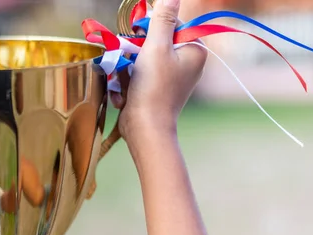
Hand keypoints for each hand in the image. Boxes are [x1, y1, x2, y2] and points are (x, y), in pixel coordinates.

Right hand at [113, 0, 206, 149]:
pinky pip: (139, 75)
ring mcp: (171, 78)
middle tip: (127, 62)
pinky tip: (126, 93)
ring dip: (128, 68)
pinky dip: (129, 82)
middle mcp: (186, 63)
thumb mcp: (155, 48)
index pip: (171, 23)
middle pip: (154, 41)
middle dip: (135, 52)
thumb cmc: (152, 90)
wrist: (145, 130)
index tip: (136, 36)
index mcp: (194, 50)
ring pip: (142, 59)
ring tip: (126, 83)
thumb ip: (162, 20)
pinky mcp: (156, 90)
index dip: (150, 28)